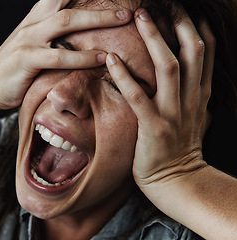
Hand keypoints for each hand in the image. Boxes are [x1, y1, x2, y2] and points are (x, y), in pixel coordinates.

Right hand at [0, 0, 131, 111]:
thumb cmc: (15, 69)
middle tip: (124, 9)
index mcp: (34, 19)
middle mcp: (32, 24)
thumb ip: (52, 40)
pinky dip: (81, 57)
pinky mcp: (26, 58)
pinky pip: (59, 56)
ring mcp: (28, 39)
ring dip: (97, 21)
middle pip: (69, 6)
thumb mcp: (33, 47)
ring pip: (66, 23)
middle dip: (98, 6)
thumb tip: (79, 40)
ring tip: (122, 21)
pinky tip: (99, 58)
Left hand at [106, 9, 214, 187]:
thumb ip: (194, 99)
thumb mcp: (195, 120)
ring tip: (139, 16)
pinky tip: (111, 58)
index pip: (204, 54)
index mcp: (199, 96)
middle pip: (190, 53)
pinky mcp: (154, 127)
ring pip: (168, 68)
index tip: (184, 11)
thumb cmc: (181, 150)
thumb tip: (193, 84)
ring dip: (154, 40)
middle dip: (178, 24)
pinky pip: (138, 96)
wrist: (178, 181)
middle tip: (161, 4)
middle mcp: (190, 100)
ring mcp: (173, 113)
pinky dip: (125, 76)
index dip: (197, 29)